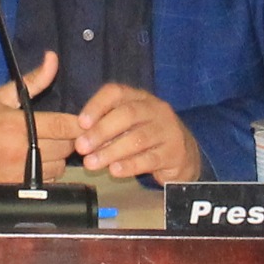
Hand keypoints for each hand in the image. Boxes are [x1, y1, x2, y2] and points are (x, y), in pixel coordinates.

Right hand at [0, 51, 81, 190]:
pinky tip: (38, 163)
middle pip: (66, 148)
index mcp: (19, 125)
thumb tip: (52, 58)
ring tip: (47, 148)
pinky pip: (48, 182)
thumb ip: (32, 80)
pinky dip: (49, 173)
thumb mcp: (1, 97)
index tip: (84, 121)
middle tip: (61, 133)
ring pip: (60, 166)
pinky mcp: (18, 188)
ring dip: (60, 157)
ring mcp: (20, 172)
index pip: (63, 126)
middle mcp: (22, 150)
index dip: (79, 125)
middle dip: (70, 139)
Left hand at [70, 82, 201, 182]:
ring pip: (138, 138)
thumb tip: (79, 138)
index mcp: (139, 98)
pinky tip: (114, 171)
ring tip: (91, 164)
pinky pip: (150, 159)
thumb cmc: (146, 137)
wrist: (183, 155)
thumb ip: (106, 127)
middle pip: (127, 114)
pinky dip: (130, 166)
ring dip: (111, 151)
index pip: (116, 92)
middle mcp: (156, 109)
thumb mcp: (127, 126)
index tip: (80, 123)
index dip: (97, 105)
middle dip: (101, 131)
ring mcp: (168, 130)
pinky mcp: (174, 153)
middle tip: (81, 147)